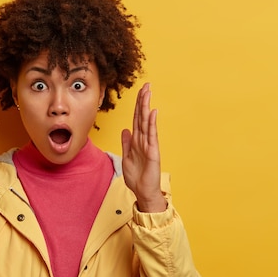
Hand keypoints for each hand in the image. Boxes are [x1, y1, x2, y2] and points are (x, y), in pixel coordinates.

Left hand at [121, 83, 166, 212]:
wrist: (143, 192)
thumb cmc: (137, 177)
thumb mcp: (126, 157)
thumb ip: (126, 143)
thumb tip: (125, 130)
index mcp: (136, 141)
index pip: (136, 119)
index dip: (137, 105)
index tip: (140, 91)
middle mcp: (143, 140)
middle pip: (142, 116)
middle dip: (143, 100)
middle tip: (146, 84)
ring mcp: (149, 145)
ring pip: (146, 122)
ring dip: (146, 107)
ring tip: (148, 92)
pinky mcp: (153, 152)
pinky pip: (152, 135)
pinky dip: (152, 123)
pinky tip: (152, 112)